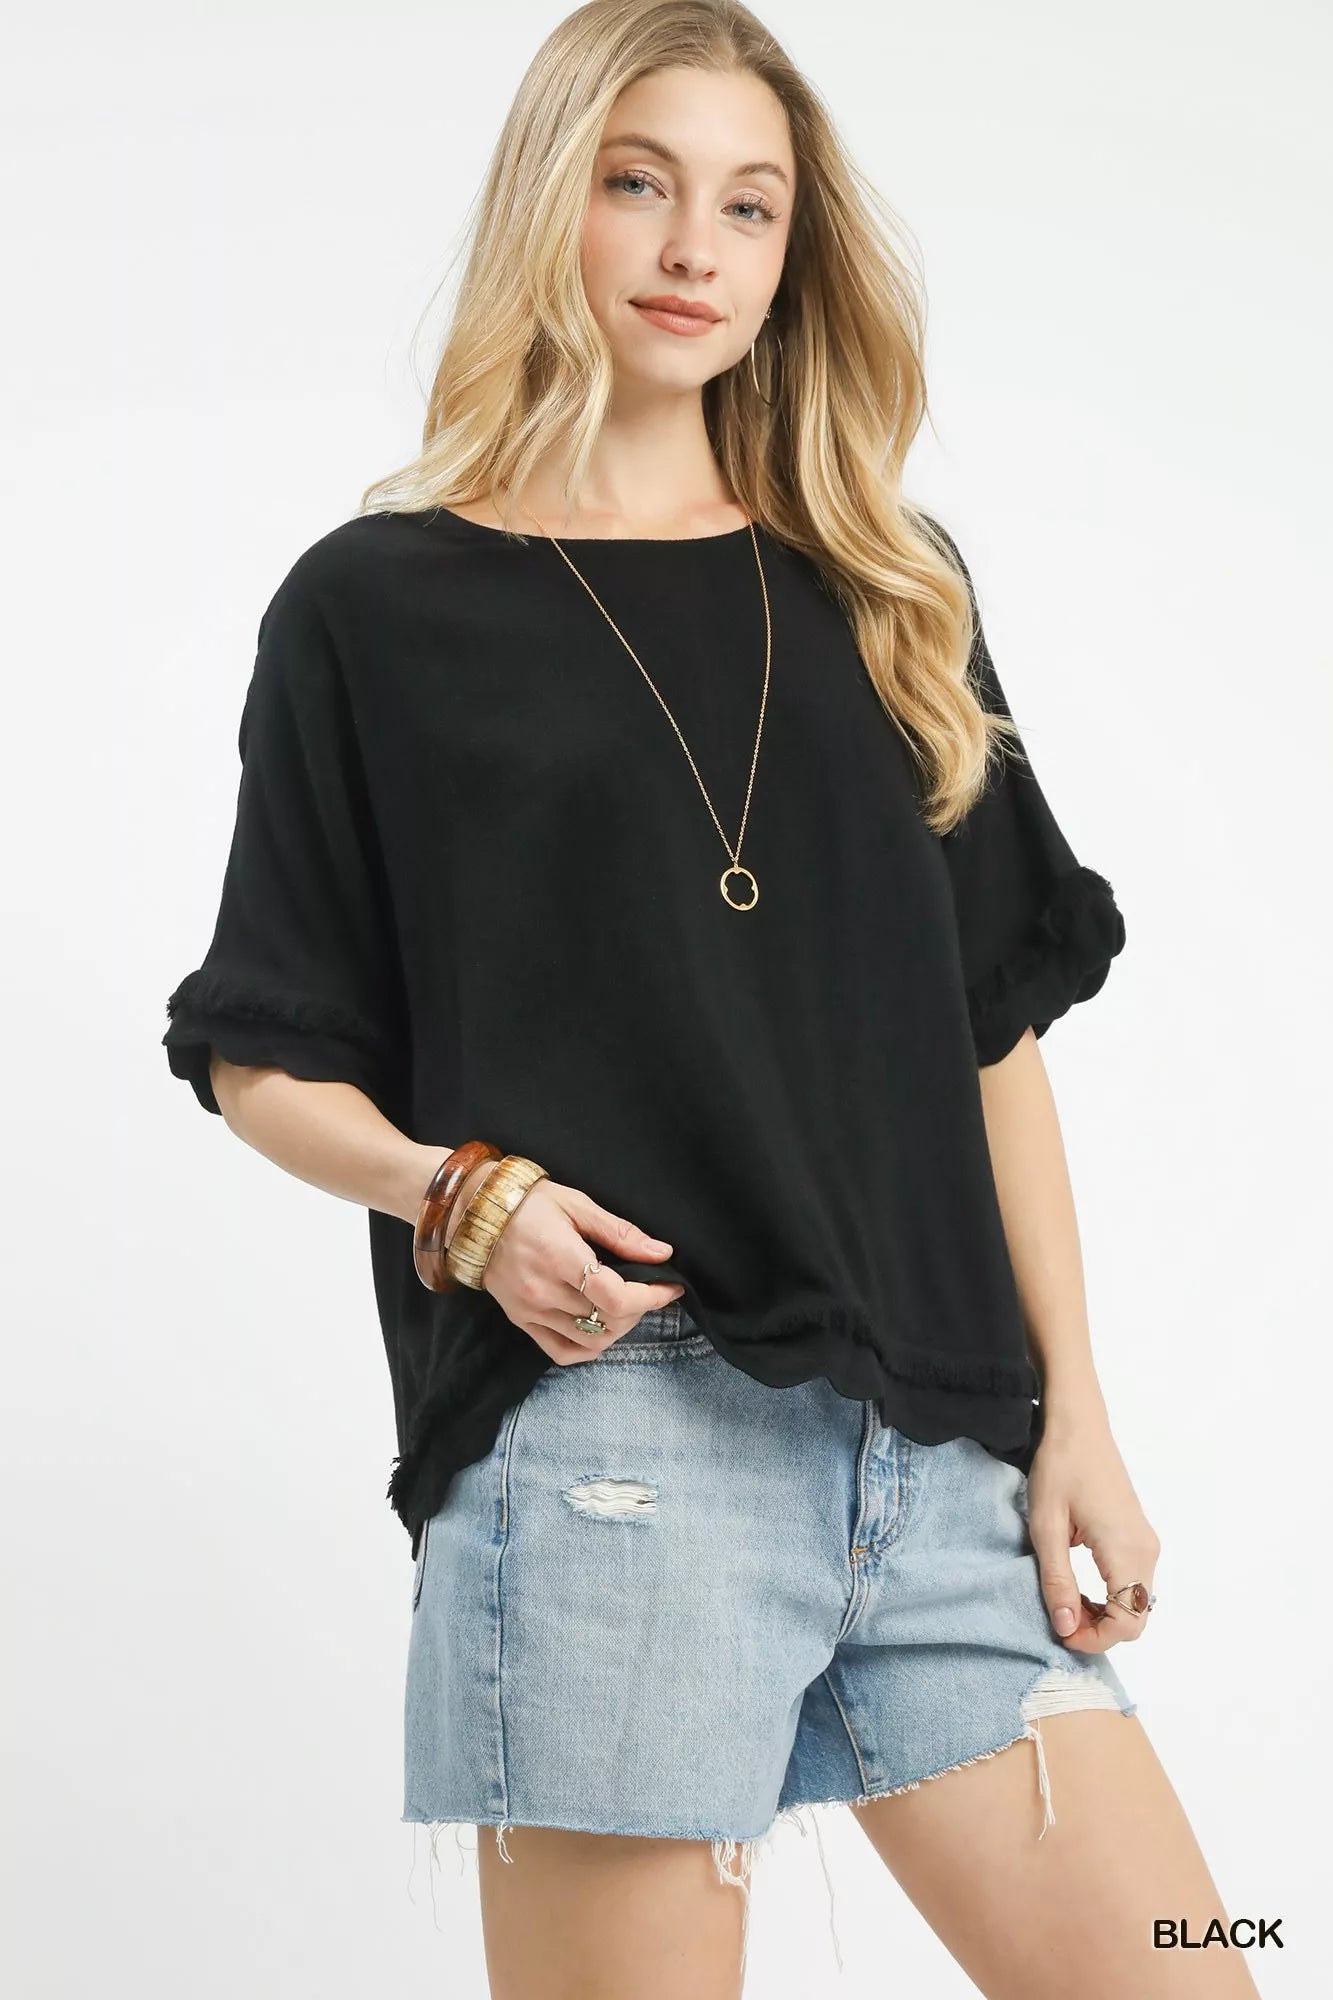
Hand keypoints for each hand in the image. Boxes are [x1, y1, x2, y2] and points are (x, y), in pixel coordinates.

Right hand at [461, 1171, 685, 1364]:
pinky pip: (561, 1352)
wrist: (473, 1214)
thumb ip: (620, 1233)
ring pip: (590, 1342)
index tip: (670, 1286)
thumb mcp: (577, 1205)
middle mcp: (543, 1292)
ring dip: (618, 1329)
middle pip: (609, 1321)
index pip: (617, 1298)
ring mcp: (530, 1311)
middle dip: (640, 1308)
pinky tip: (599, 1327)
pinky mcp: (521, 1321)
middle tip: (649, 1289)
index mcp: (559, 1257)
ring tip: (625, 1306)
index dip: (652, 1297)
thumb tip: (661, 1253)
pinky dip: (588, 1347)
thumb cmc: (527, 1203)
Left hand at [1025, 1408, 1159, 1654]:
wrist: (1078, 1425)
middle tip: (1060, 1618)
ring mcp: (1146, 1542)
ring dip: (1104, 1614)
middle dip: (1099, 1630)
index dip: (1096, 1639)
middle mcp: (1146, 1550)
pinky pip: (1133, 1583)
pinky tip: (1078, 1586)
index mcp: (1126, 1549)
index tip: (1062, 1631)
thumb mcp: (1047, 1527)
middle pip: (1136, 1618)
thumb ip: (1057, 1580)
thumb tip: (1066, 1627)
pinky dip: (1110, 1596)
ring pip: (1137, 1603)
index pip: (1129, 1622)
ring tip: (1064, 1600)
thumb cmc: (1059, 1468)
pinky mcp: (1139, 1536)